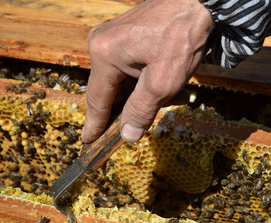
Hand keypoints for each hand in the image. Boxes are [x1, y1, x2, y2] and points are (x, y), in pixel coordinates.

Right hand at [81, 0, 213, 142]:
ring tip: (172, 97)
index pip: (97, 100)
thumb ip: (141, 111)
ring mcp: (112, 38)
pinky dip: (144, 80)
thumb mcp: (162, 83)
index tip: (89, 140)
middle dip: (129, 108)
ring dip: (142, 94)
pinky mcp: (125, 35)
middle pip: (110, 90)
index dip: (95, 123)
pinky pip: (128, 67)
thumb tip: (127, 135)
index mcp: (104, 55)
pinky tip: (167, 85)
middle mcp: (102, 44)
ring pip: (122, 80)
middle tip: (142, 124)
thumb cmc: (182, 36)